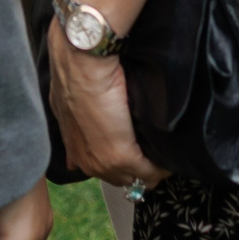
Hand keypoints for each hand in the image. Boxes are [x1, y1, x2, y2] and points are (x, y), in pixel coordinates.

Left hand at [44, 27, 165, 193]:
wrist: (81, 61)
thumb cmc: (77, 71)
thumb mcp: (69, 98)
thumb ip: (77, 119)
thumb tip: (87, 128)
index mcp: (74, 146)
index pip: (100, 169)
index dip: (119, 164)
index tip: (136, 155)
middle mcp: (86, 160)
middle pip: (118, 178)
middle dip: (135, 169)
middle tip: (152, 154)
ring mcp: (103, 161)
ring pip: (134, 178)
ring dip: (149, 168)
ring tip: (162, 154)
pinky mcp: (121, 155)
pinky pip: (149, 172)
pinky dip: (162, 166)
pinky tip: (169, 157)